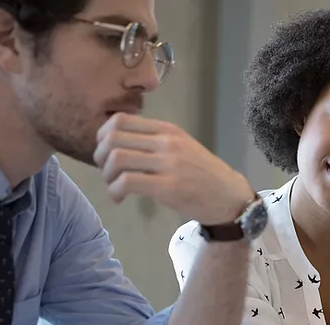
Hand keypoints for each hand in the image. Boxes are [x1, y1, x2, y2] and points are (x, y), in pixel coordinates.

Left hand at [94, 113, 254, 224]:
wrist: (230, 196)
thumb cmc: (205, 175)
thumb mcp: (182, 148)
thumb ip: (156, 142)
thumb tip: (122, 144)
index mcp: (167, 130)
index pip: (121, 120)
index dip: (102, 136)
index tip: (105, 153)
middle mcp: (166, 142)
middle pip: (113, 138)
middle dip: (100, 157)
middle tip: (105, 172)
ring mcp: (168, 164)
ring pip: (117, 159)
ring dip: (106, 176)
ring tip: (113, 187)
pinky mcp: (169, 187)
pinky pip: (128, 182)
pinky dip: (115, 191)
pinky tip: (119, 198)